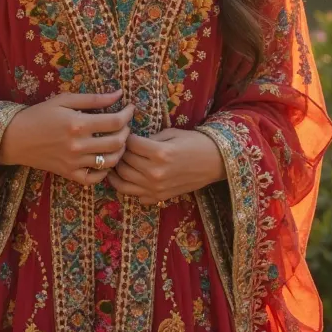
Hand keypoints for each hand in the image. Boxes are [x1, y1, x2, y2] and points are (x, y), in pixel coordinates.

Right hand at [0, 89, 133, 185]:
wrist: (16, 138)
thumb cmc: (40, 114)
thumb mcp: (64, 100)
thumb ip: (93, 99)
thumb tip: (119, 95)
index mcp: (78, 124)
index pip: (115, 122)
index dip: (127, 114)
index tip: (130, 108)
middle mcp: (78, 146)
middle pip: (117, 142)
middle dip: (127, 132)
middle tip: (125, 124)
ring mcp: (74, 163)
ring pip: (110, 161)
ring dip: (120, 150)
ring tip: (118, 140)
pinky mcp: (69, 174)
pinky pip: (95, 178)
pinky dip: (105, 170)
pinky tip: (105, 159)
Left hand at [108, 128, 226, 204]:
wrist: (214, 162)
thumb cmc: (193, 143)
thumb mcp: (171, 133)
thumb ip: (150, 138)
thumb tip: (131, 141)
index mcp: (159, 153)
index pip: (130, 144)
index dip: (126, 137)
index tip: (127, 134)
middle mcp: (155, 173)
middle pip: (124, 162)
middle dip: (120, 153)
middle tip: (122, 147)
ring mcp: (156, 188)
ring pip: (122, 182)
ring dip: (117, 171)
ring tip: (118, 162)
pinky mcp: (158, 198)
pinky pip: (133, 195)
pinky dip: (127, 187)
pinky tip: (129, 177)